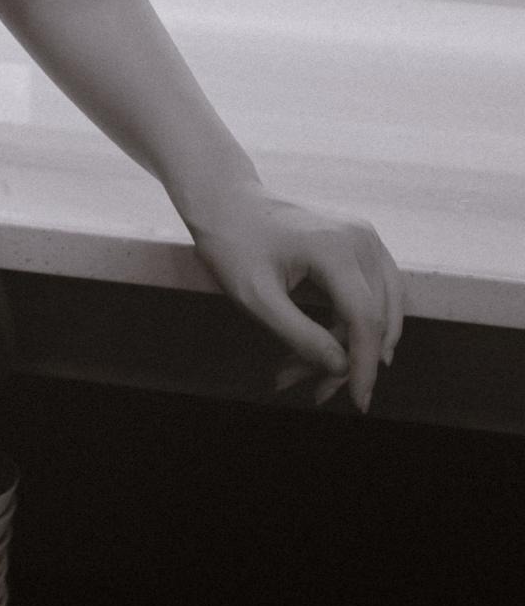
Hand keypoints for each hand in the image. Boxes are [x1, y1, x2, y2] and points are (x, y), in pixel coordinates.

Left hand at [179, 179, 405, 413]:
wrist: (226, 200)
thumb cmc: (234, 244)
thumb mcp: (256, 297)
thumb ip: (300, 335)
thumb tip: (341, 369)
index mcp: (336, 248)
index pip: (367, 320)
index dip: (364, 367)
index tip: (357, 404)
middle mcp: (361, 239)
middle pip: (375, 318)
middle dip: (349, 361)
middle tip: (313, 390)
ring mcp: (365, 237)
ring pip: (380, 310)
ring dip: (352, 346)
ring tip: (311, 372)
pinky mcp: (362, 243)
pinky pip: (375, 294)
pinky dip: (355, 324)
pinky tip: (333, 347)